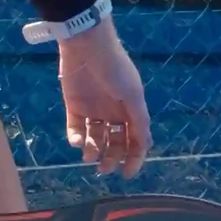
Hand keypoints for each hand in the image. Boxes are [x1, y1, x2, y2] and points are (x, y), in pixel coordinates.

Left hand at [59, 16, 149, 176]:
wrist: (87, 46)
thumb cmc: (114, 69)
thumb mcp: (132, 95)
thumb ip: (138, 121)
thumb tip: (145, 146)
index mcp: (131, 109)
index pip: (136, 139)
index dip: (134, 157)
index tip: (127, 174)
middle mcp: (114, 112)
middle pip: (115, 142)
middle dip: (112, 157)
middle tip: (104, 168)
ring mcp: (94, 110)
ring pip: (96, 138)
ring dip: (93, 150)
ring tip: (89, 156)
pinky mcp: (74, 106)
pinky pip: (76, 128)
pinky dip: (76, 138)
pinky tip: (77, 141)